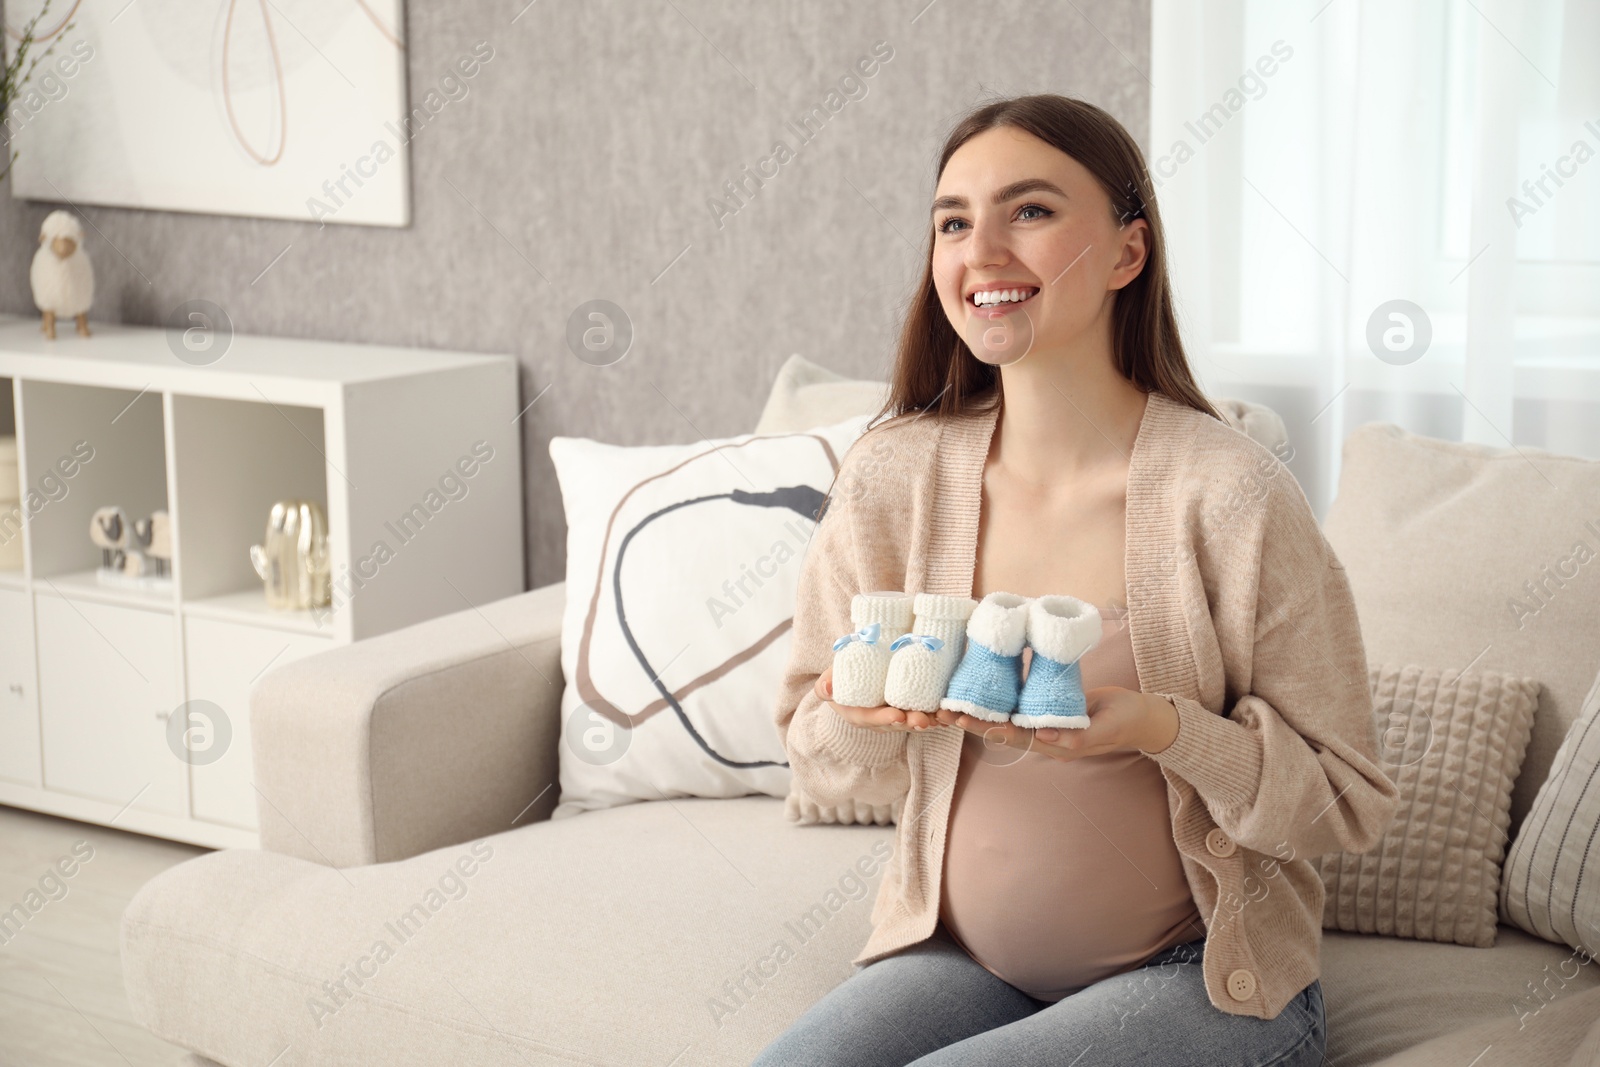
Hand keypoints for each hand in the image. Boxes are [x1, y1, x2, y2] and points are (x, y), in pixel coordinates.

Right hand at [814, 666, 939, 732]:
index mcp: (859, 714)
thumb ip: (826, 685)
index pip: (871, 719)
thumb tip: (826, 688)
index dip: (884, 718)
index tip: (897, 716)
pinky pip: (924, 713)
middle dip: (911, 723)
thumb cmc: (841, 678)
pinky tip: (949, 712)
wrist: (856, 675)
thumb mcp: (830, 679)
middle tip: (924, 720)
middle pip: (896, 724)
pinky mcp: (910, 709)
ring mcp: (896, 716)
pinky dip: (937, 714)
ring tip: (942, 718)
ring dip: (929, 721)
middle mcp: (879, 719)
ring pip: (913, 721)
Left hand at [934, 686, 1178, 761]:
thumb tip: (1046, 739)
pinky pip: (1016, 702)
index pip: (1012, 736)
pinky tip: (978, 683)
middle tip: (940, 709)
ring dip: (977, 708)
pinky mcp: (1045, 705)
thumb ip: (1080, 737)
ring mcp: (1042, 721)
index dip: (985, 726)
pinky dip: (995, 695)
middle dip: (970, 718)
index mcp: (1053, 744)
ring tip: (948, 698)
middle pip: (999, 727)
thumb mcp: (1108, 728)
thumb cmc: (1126, 721)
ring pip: (1003, 715)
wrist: (1139, 715)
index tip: (961, 718)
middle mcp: (1042, 735)